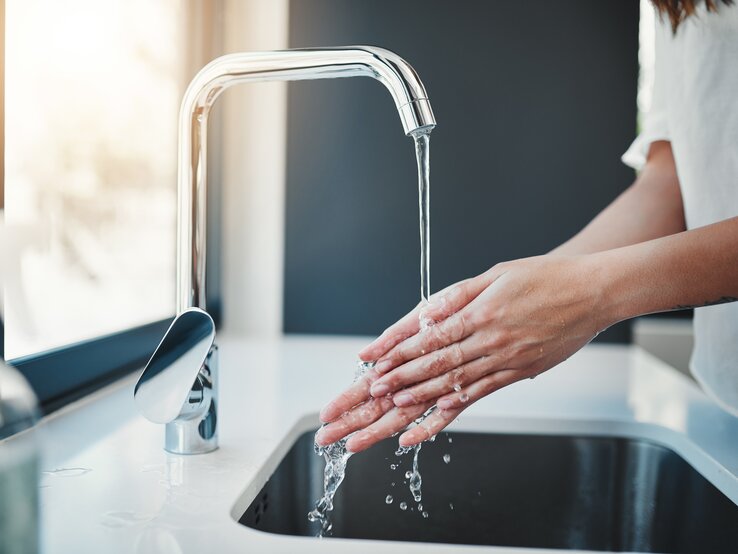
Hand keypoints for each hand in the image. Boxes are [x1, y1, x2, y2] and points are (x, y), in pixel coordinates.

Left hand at [318, 254, 609, 450]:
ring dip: (418, 398)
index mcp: (481, 312)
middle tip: (371, 392)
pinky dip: (452, 410)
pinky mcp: (518, 374)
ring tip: (389, 409)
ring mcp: (505, 360)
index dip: (397, 350)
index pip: (430, 335)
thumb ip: (457, 295)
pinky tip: (429, 422)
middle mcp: (490, 339)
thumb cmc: (544, 277)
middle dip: (396, 379)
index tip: (372, 361)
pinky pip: (480, 395)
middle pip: (435, 364)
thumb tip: (424, 312)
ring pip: (453, 384)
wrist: (593, 293)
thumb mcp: (496, 274)